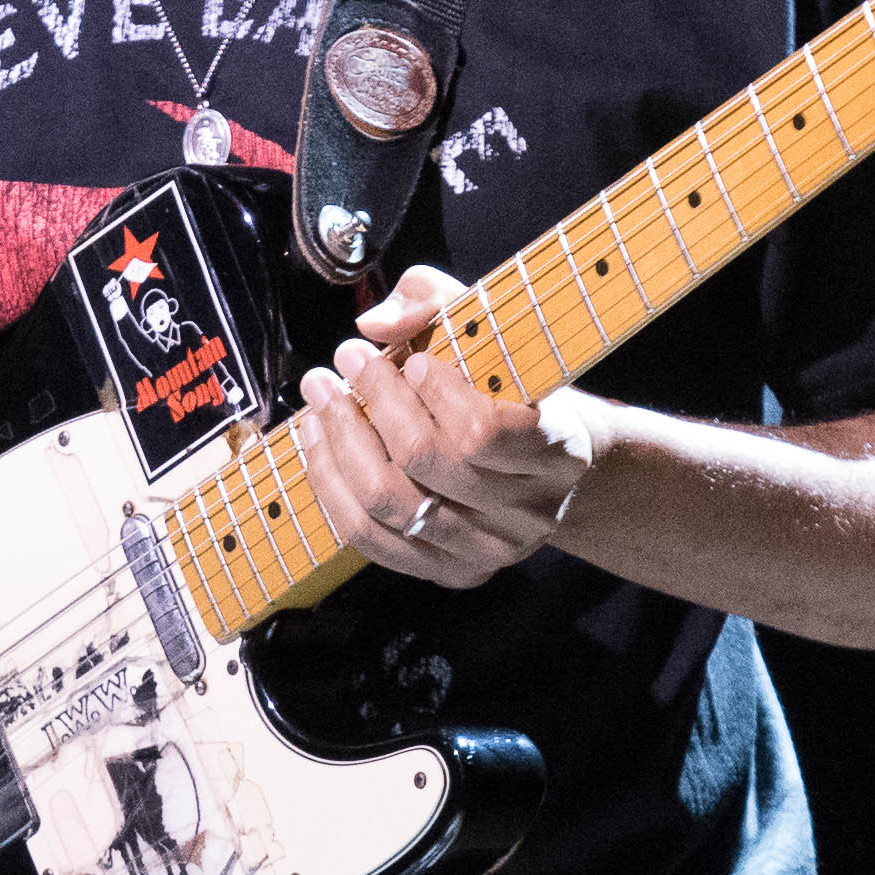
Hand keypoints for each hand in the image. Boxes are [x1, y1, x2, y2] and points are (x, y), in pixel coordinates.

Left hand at [291, 266, 605, 587]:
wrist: (551, 468)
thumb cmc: (516, 388)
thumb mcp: (500, 332)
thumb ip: (441, 303)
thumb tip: (375, 323)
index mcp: (556, 454)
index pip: (484, 433)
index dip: (436, 393)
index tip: (410, 357)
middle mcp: (528, 514)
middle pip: (428, 464)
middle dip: (373, 402)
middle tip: (345, 359)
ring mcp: (487, 552)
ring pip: (390, 504)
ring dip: (340, 443)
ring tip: (320, 399)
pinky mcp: (447, 572)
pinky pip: (370, 539)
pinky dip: (332, 487)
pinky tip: (318, 443)